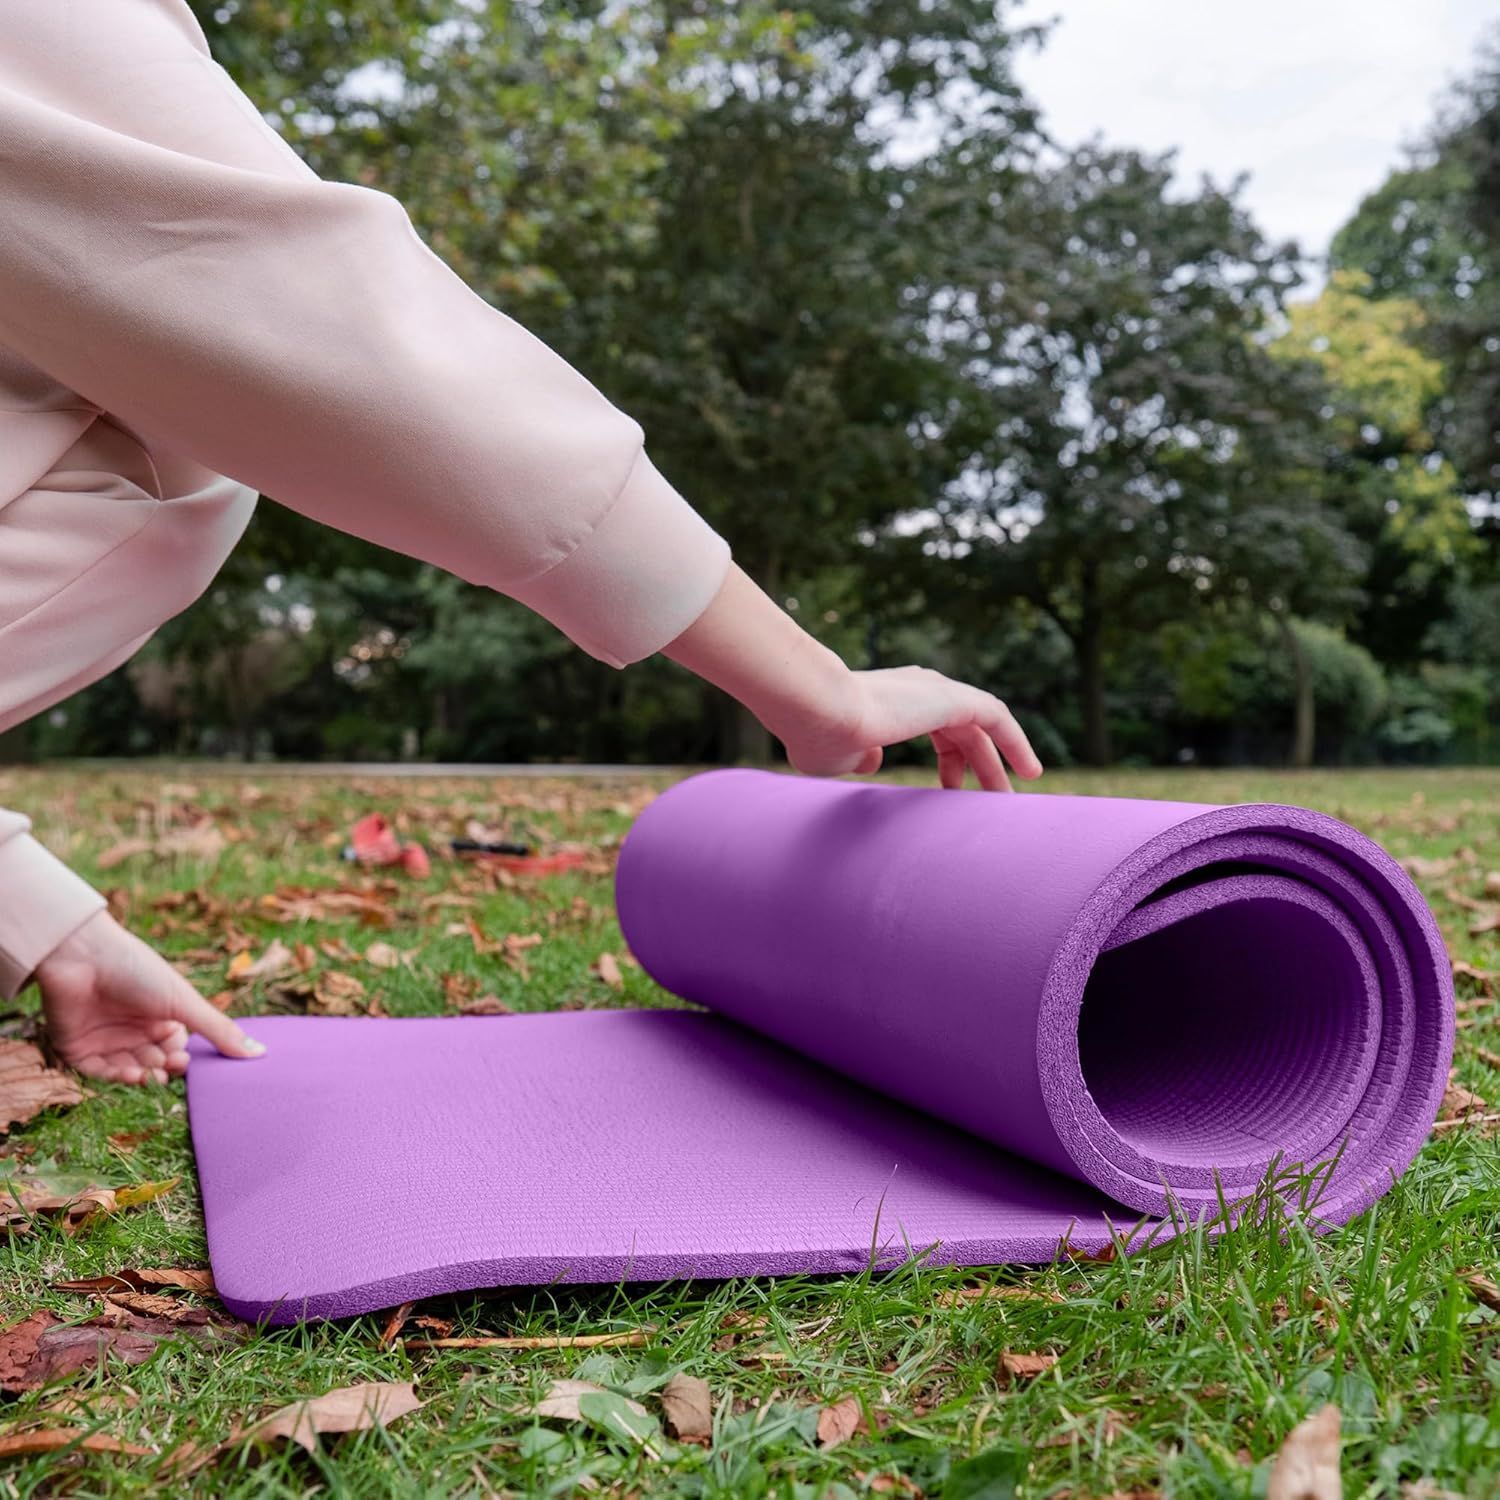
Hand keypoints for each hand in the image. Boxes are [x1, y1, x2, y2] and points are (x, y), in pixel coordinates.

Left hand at [35, 911, 265, 1084]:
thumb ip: (219, 1031)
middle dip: (164, 1069)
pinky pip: (99, 1073)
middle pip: (155, 1062)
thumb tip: (260, 1053)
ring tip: (150, 1074)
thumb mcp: (184, 1003)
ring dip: (142, 1077)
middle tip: (170, 1065)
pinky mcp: (78, 1047)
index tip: (189, 1062)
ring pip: (129, 1071)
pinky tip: (132, 1073)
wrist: (84, 955)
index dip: (185, 1059)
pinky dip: (116, 1078)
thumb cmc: (138, 970)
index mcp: (162, 1015)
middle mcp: (135, 1028)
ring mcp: (106, 1039)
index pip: (179, 1048)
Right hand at [768, 664, 1042, 789]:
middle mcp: (916, 689)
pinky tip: (1030, 772)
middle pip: (963, 733)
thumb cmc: (820, 735)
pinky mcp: (951, 698)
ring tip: (1010, 801)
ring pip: (982, 728)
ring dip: (998, 763)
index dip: (948, 764)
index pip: (936, 730)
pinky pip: (996, 719)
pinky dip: (1016, 743)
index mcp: (892, 700)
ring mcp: (934, 690)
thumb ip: (859, 758)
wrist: (818, 710)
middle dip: (978, 768)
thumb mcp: (839, 756)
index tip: (948, 794)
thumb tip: (873, 762)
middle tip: (990, 804)